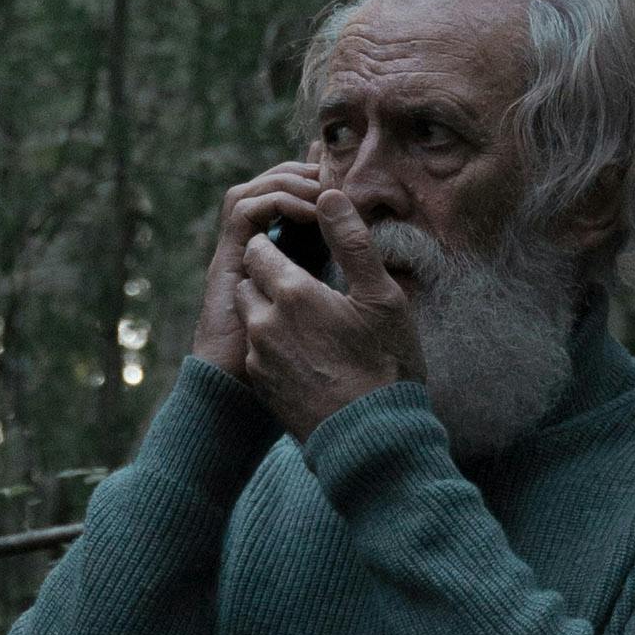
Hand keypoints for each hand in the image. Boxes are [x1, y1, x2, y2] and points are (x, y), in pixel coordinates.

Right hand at [193, 162, 331, 386]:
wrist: (246, 396)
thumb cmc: (296, 365)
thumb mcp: (336, 315)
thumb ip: (351, 285)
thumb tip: (391, 264)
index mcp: (287, 261)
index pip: (298, 206)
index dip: (319, 182)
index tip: (349, 171)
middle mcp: (260, 251)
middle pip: (273, 190)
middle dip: (303, 171)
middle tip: (335, 169)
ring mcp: (239, 252)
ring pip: (253, 190)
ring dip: (288, 180)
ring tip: (323, 186)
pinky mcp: (226, 258)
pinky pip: (243, 210)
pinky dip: (275, 200)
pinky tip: (308, 208)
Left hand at [228, 189, 424, 440]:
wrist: (370, 439)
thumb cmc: (384, 365)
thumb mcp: (381, 297)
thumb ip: (351, 242)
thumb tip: (329, 195)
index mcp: (290, 292)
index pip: (259, 247)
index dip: (278, 243)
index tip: (303, 249)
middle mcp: (263, 322)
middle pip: (250, 281)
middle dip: (272, 276)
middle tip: (311, 286)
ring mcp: (259, 358)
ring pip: (252, 317)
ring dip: (272, 312)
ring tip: (313, 324)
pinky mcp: (262, 387)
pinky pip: (258, 351)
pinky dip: (276, 345)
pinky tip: (311, 356)